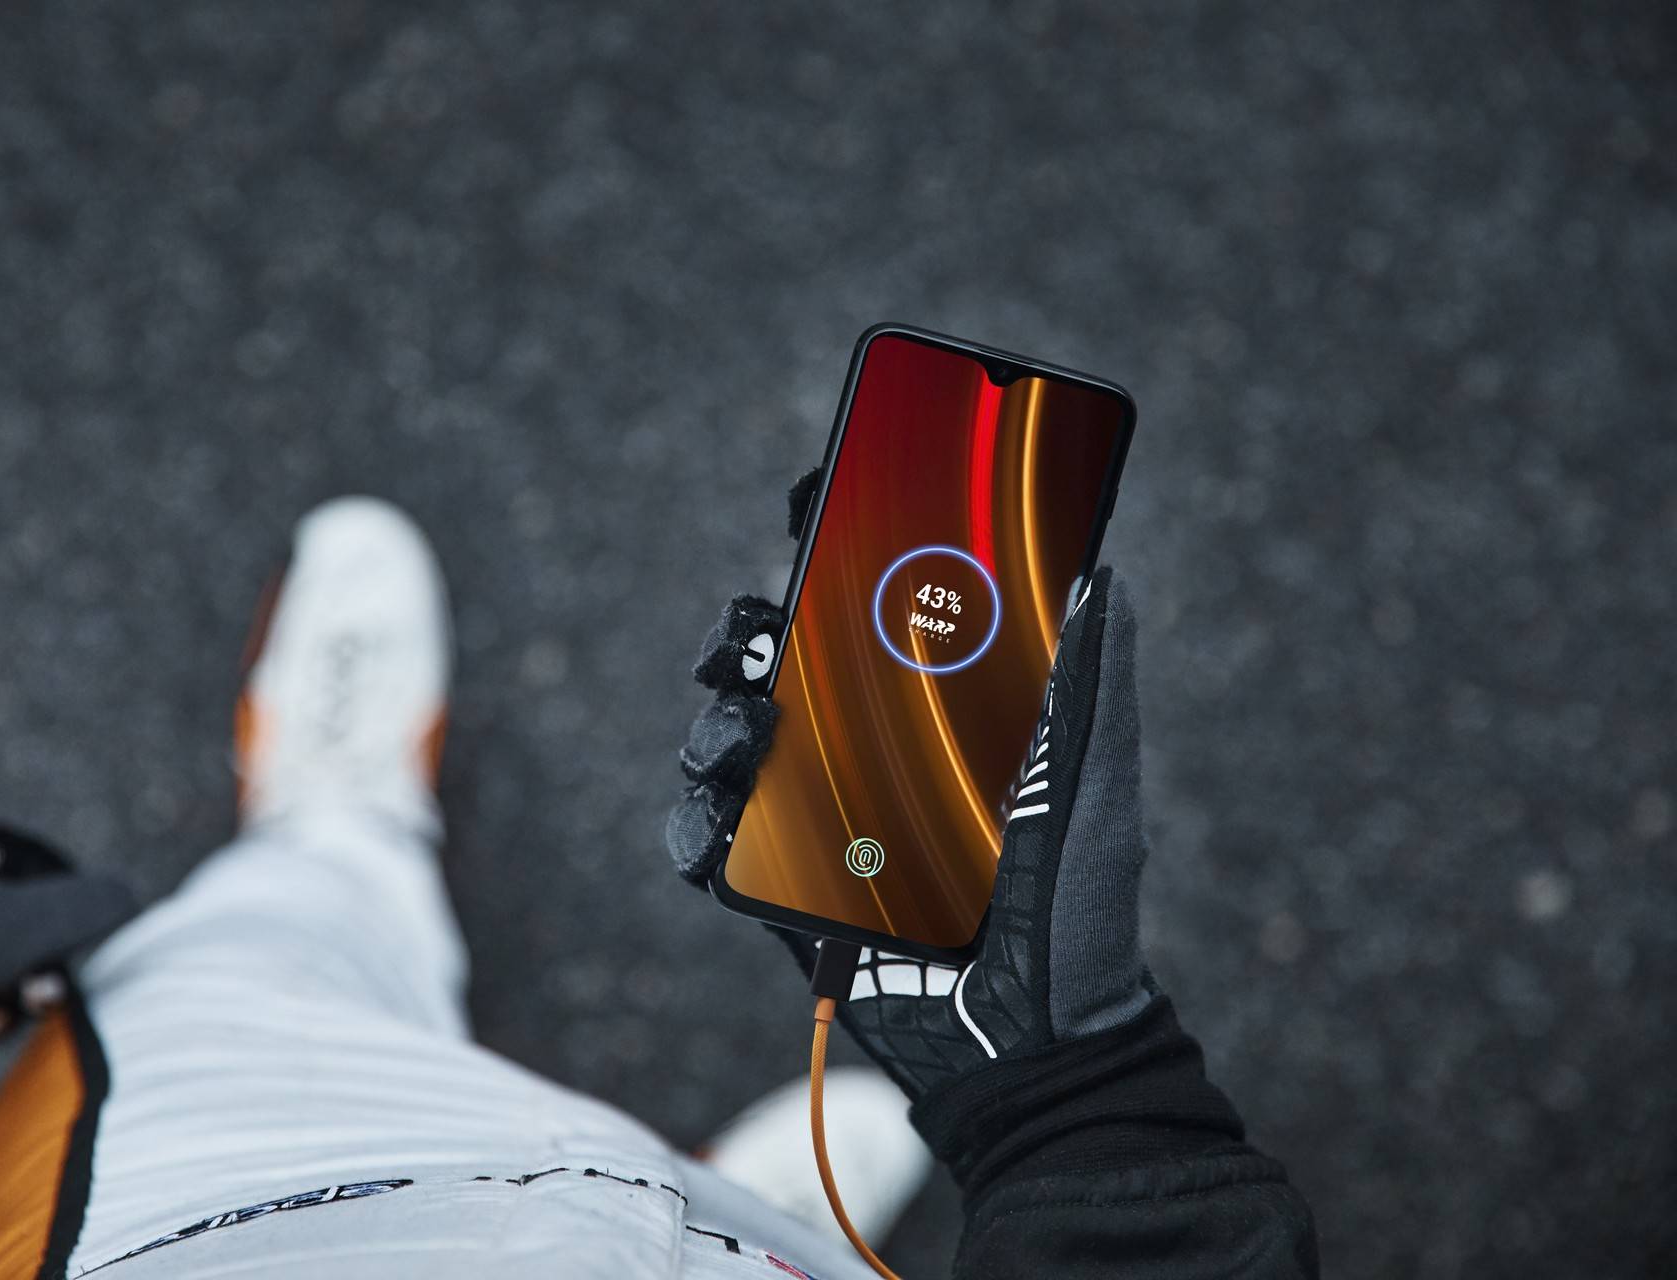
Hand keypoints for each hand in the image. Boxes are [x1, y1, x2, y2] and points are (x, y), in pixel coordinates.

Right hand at [667, 476, 1153, 1100]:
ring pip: (728, 743)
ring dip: (717, 722)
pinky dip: (694, 821)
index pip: (869, 613)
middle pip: (776, 666)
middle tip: (751, 632)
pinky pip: (708, 840)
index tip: (816, 495)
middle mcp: (865, 756)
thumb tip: (1102, 574)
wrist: (1031, 1040)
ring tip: (747, 731)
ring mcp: (816, 819)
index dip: (833, 547)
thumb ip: (1089, 684)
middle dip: (747, 633)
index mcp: (930, 716)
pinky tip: (715, 814)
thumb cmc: (1076, 907)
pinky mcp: (779, 887)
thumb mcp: (1089, 783)